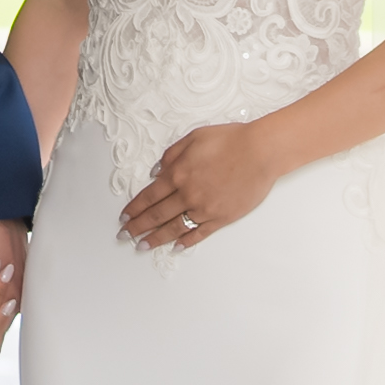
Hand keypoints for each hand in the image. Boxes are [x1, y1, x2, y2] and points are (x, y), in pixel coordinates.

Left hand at [122, 122, 281, 250]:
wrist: (260, 152)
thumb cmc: (230, 140)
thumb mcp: (193, 138)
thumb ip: (171, 155)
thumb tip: (156, 173)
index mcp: (178, 173)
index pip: (149, 196)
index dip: (134, 208)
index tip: (124, 217)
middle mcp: (188, 194)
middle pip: (157, 215)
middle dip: (138, 226)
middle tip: (124, 236)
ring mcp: (205, 209)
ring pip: (174, 228)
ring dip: (156, 238)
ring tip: (142, 245)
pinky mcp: (221, 218)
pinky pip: (199, 233)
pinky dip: (186, 241)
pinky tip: (176, 246)